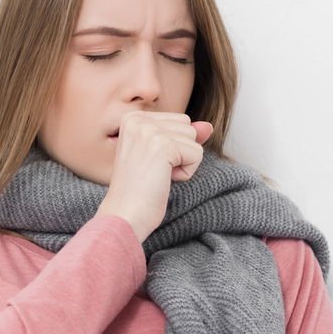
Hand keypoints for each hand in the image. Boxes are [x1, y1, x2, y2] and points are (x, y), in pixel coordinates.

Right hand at [96, 112, 213, 242]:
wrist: (124, 214)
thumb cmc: (138, 190)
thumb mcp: (160, 155)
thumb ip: (182, 135)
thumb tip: (208, 126)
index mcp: (132, 118)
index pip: (178, 121)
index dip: (171, 147)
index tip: (147, 163)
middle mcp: (138, 120)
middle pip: (187, 127)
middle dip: (179, 152)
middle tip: (152, 171)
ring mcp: (149, 131)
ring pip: (194, 139)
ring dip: (182, 162)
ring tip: (156, 175)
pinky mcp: (164, 145)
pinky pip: (197, 154)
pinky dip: (186, 173)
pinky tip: (163, 180)